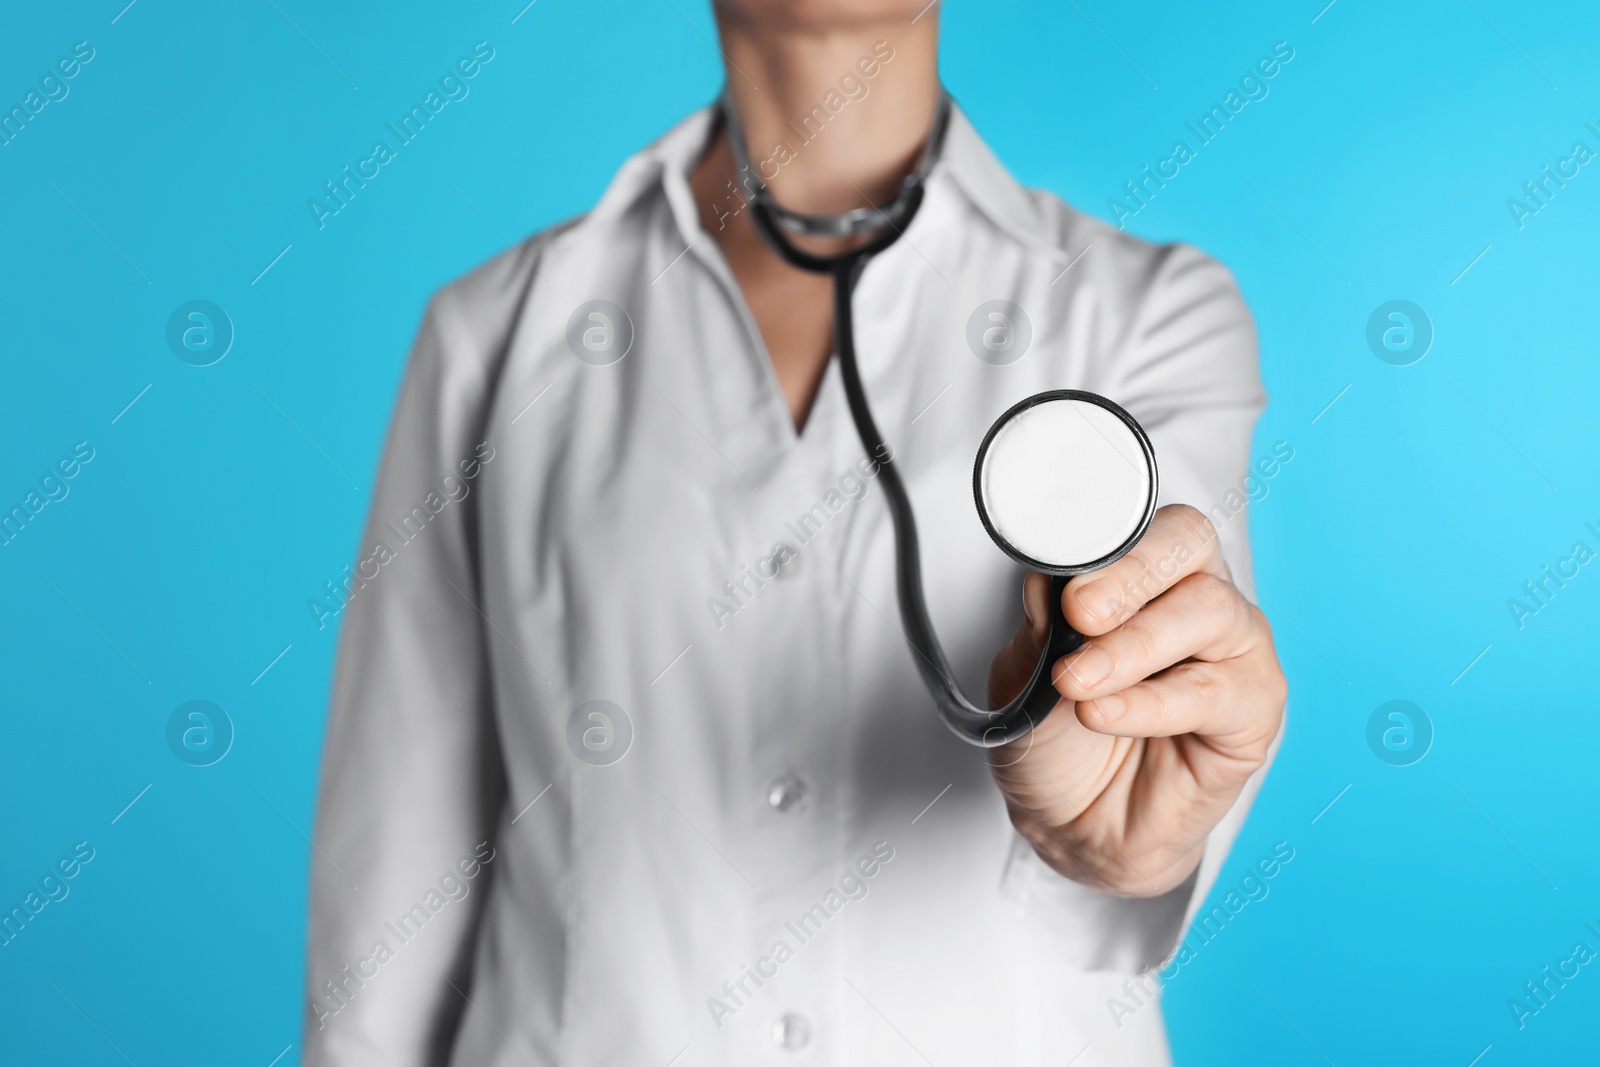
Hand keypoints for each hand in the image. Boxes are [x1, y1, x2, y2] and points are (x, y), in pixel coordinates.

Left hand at [986, 505, 1286, 896]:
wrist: (1070, 824)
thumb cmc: (1058, 737)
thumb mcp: (1025, 672)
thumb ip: (1040, 625)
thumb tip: (1047, 579)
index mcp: (1147, 574)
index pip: (1147, 523)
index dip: (1110, 539)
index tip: (1064, 577)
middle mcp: (1198, 599)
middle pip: (1190, 547)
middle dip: (1130, 577)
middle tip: (1080, 615)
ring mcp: (1234, 653)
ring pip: (1209, 612)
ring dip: (1134, 647)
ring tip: (1079, 683)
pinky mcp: (1253, 714)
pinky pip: (1212, 692)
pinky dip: (1151, 703)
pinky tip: (1105, 714)